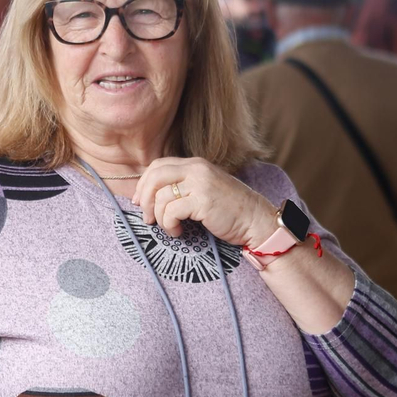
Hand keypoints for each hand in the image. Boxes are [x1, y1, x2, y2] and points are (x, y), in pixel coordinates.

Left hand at [134, 157, 277, 248]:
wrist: (256, 220)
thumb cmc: (229, 210)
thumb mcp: (204, 189)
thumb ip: (183, 186)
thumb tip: (151, 196)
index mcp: (195, 164)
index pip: (158, 165)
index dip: (144, 183)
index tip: (140, 201)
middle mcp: (196, 168)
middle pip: (154, 177)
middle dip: (145, 199)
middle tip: (147, 217)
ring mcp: (200, 183)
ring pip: (161, 197)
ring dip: (160, 218)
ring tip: (171, 228)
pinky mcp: (202, 201)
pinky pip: (171, 211)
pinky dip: (169, 225)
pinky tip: (179, 232)